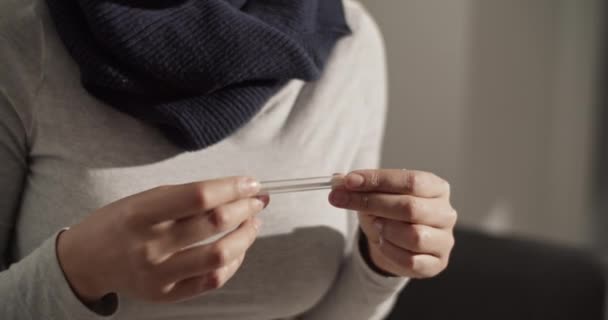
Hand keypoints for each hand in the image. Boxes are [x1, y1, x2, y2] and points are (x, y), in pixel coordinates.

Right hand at [57, 176, 267, 302]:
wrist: (87, 261)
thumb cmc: (121, 223)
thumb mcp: (144, 200)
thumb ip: (186, 197)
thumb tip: (236, 191)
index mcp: (141, 213)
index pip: (198, 196)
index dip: (232, 188)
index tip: (251, 183)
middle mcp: (150, 246)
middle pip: (214, 224)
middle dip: (245, 208)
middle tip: (257, 200)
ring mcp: (158, 275)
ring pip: (219, 255)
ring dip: (245, 236)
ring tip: (252, 223)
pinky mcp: (166, 295)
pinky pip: (212, 280)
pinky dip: (233, 262)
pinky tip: (237, 248)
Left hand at [329, 169, 455, 277]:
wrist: (391, 244)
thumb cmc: (386, 213)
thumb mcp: (373, 194)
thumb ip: (358, 186)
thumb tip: (338, 181)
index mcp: (436, 188)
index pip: (410, 181)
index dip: (378, 180)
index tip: (348, 181)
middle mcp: (445, 212)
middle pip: (410, 207)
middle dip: (372, 203)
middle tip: (342, 200)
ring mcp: (444, 240)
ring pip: (414, 236)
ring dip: (386, 230)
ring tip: (376, 226)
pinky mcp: (437, 263)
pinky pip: (411, 260)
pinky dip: (390, 251)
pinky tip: (383, 243)